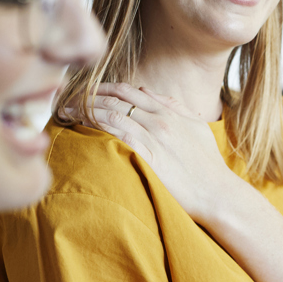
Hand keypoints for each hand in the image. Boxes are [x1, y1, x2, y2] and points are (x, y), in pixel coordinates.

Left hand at [71, 82, 241, 219]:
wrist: (217, 193)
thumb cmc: (208, 166)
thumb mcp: (196, 127)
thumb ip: (174, 107)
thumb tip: (149, 93)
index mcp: (169, 111)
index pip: (128, 90)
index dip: (102, 87)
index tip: (84, 92)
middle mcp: (160, 119)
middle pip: (115, 98)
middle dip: (86, 95)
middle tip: (66, 100)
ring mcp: (154, 136)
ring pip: (112, 112)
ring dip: (84, 108)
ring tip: (65, 111)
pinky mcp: (148, 155)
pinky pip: (117, 132)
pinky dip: (96, 124)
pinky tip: (81, 125)